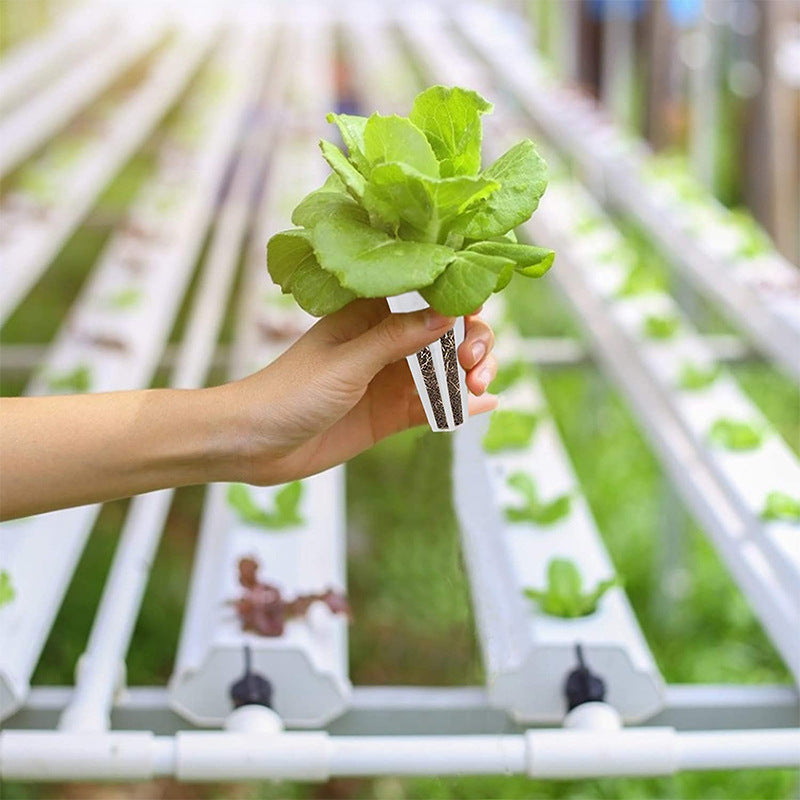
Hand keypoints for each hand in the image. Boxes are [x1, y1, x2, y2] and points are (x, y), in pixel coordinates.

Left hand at [220, 298, 497, 484]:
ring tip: (478, 387)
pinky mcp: (391, 414)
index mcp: (370, 315)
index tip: (477, 311)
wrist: (256, 444)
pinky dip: (461, 405)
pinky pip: (434, 406)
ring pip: (446, 370)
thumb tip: (448, 313)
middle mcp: (386, 344)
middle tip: (472, 363)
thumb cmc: (290, 392)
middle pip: (446, 334)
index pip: (426, 296)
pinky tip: (484, 404)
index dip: (457, 300)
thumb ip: (397, 339)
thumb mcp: (347, 362)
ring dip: (470, 374)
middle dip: (471, 342)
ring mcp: (391, 380)